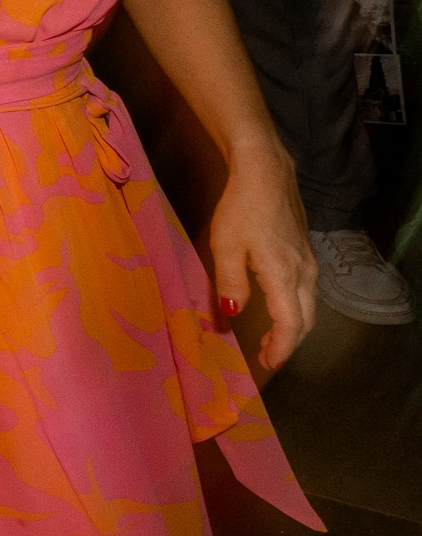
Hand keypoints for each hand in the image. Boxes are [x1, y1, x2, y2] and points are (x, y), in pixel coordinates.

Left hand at [207, 141, 317, 371]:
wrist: (265, 172)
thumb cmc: (241, 208)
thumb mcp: (225, 246)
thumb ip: (230, 283)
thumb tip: (233, 315)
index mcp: (284, 275)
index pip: (290, 324)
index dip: (280, 348)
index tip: (267, 364)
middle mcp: (305, 273)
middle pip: (306, 319)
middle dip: (289, 342)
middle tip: (267, 356)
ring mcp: (309, 260)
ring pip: (309, 305)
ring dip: (294, 326)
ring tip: (271, 337)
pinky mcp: (306, 250)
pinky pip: (307, 290)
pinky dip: (296, 307)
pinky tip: (278, 305)